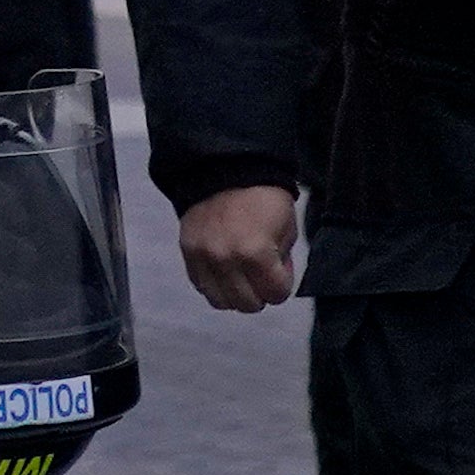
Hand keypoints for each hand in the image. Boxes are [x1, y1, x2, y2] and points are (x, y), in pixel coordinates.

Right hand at [179, 184, 300, 313]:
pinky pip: (201, 286)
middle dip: (260, 293)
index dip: (282, 284)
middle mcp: (226, 261)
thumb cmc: (263, 197)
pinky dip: (215, 284)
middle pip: (248, 305)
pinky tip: (225, 268)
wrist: (225, 170)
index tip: (280, 270)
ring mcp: (203, 258)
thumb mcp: (287, 228)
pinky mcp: (188, 254)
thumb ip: (282, 261)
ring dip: (236, 293)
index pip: (275, 295)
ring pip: (222, 302)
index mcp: (256, 253)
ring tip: (242, 274)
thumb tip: (271, 279)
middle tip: (261, 274)